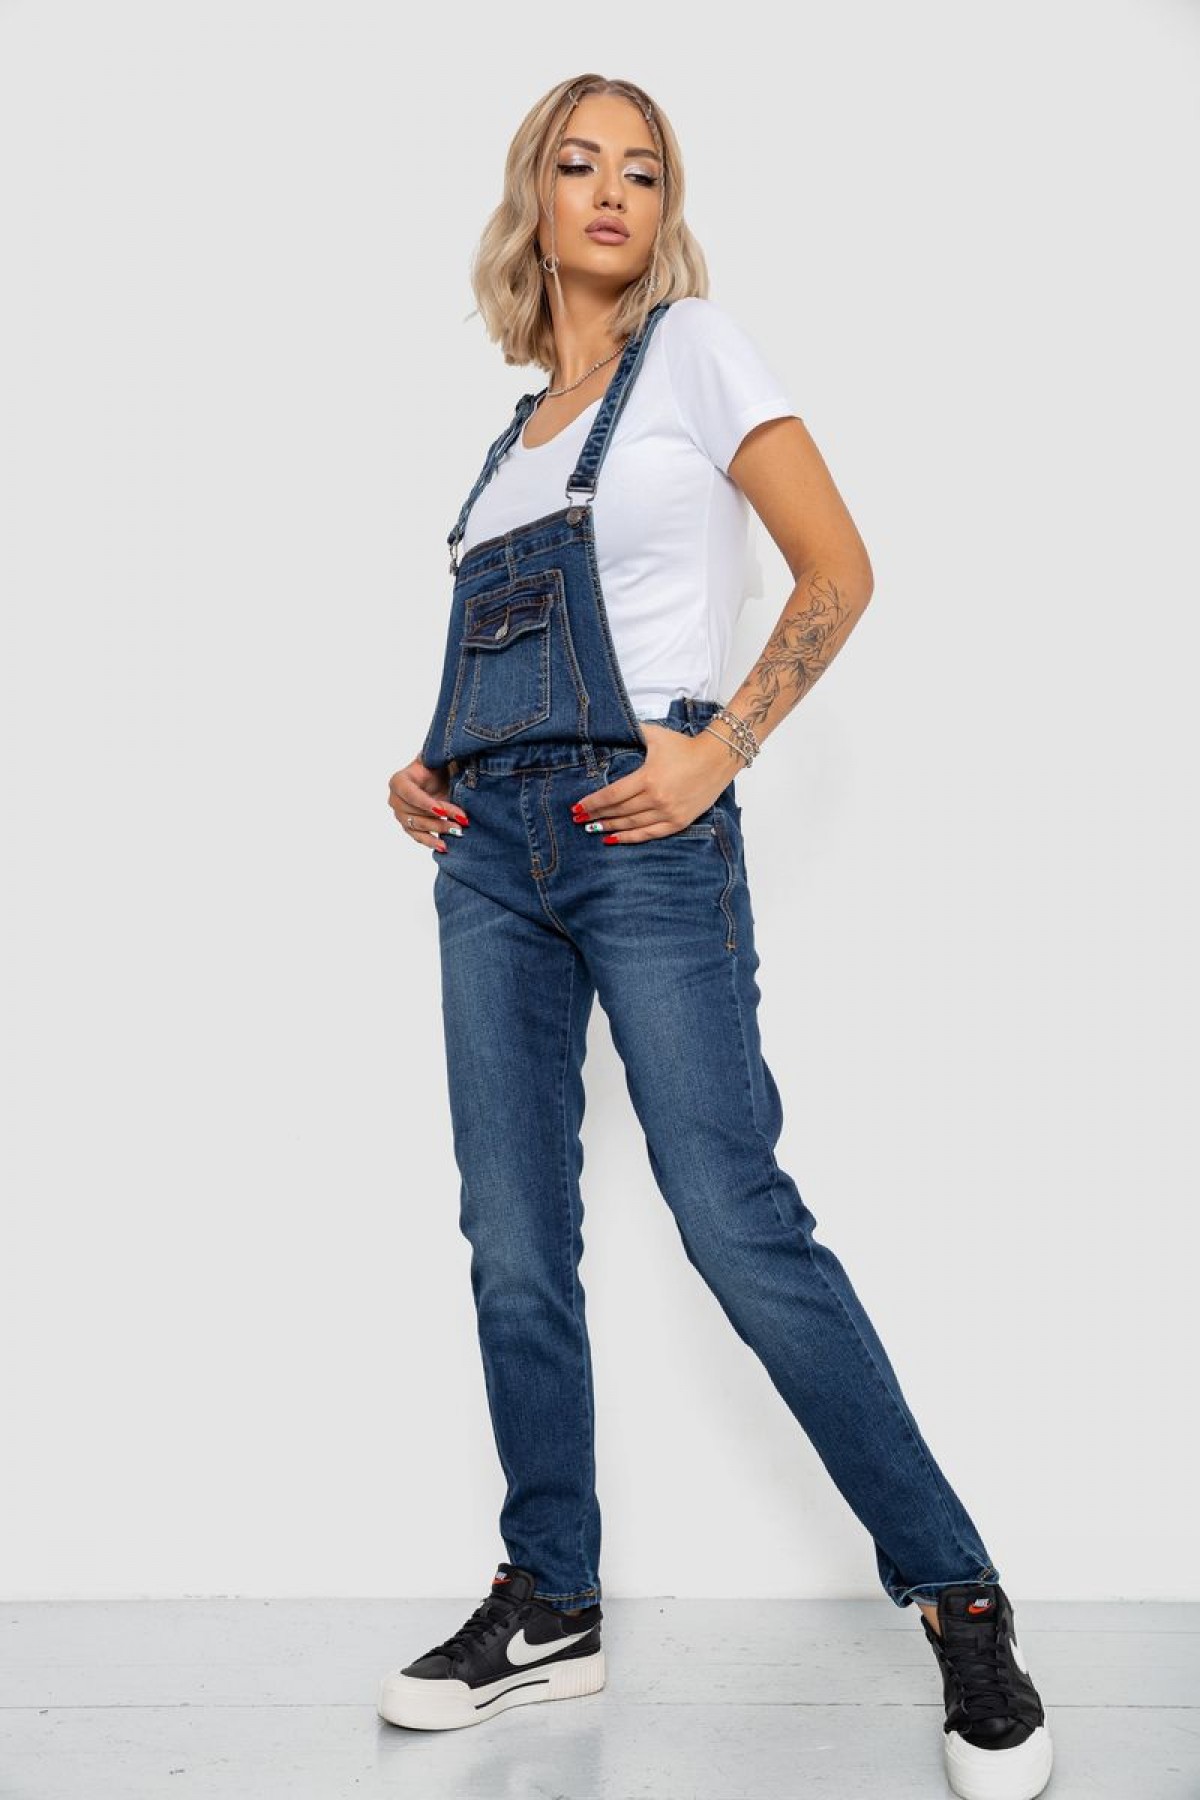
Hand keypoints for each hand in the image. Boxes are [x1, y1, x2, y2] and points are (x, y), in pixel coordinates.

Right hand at [387, 754, 468, 852]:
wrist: (442, 777)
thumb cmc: (440, 765)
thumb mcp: (440, 759)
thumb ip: (441, 757)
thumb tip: (450, 756)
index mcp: (399, 780)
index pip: (408, 793)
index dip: (425, 803)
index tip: (442, 810)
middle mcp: (395, 798)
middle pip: (415, 812)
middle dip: (439, 818)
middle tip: (461, 820)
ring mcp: (401, 815)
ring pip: (417, 826)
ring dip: (439, 829)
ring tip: (458, 831)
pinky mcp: (409, 826)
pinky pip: (418, 837)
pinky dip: (431, 842)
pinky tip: (444, 847)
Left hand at [570, 723, 733, 842]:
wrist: (717, 758)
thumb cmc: (685, 746)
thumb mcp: (655, 735)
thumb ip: (632, 732)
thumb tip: (611, 727)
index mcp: (648, 778)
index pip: (612, 795)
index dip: (593, 803)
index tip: (577, 807)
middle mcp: (656, 798)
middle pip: (618, 811)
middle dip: (596, 816)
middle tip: (579, 820)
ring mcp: (668, 812)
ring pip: (631, 824)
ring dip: (609, 828)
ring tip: (592, 829)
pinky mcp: (678, 821)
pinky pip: (649, 834)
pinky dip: (630, 838)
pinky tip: (614, 839)